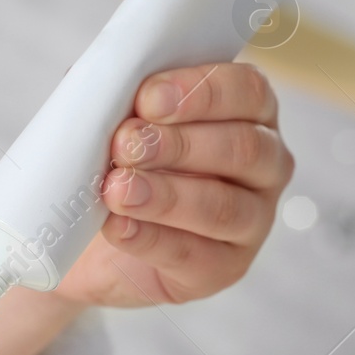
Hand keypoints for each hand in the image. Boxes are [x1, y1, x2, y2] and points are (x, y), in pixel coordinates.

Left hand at [56, 62, 292, 307]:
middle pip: (241, 149)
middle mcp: (265, 165)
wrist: (89, 242)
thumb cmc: (118, 162)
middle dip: (178, 144)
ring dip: (164, 195)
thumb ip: (121, 95)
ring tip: (116, 189)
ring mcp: (253, 221)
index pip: (247, 91)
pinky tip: (118, 227)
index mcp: (249, 111)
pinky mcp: (225, 269)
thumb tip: (103, 85)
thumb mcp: (117, 119)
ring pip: (221, 206)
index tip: (148, 98)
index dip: (201, 92)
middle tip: (126, 143)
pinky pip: (193, 255)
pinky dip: (150, 239)